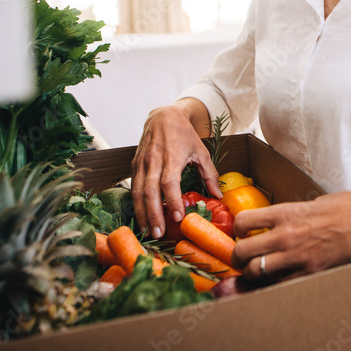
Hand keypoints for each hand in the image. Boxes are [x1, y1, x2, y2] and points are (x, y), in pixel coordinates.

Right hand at [131, 100, 220, 238]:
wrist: (163, 116)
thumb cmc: (184, 135)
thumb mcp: (201, 151)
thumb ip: (209, 174)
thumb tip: (218, 196)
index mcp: (172, 156)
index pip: (169, 182)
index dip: (172, 200)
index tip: (178, 217)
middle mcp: (153, 160)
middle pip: (149, 191)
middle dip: (153, 214)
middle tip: (159, 234)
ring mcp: (141, 163)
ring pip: (137, 192)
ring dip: (142, 213)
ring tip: (148, 231)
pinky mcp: (134, 165)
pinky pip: (133, 187)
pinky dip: (136, 204)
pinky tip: (142, 217)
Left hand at [230, 190, 350, 279]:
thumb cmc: (346, 206)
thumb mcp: (311, 203)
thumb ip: (291, 214)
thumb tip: (277, 223)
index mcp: (285, 212)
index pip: (243, 222)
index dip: (237, 230)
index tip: (242, 233)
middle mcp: (286, 234)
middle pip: (242, 252)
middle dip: (238, 257)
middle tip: (244, 257)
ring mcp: (297, 255)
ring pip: (255, 272)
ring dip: (252, 273)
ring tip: (258, 271)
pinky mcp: (310, 271)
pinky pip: (280, 283)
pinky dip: (274, 283)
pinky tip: (279, 277)